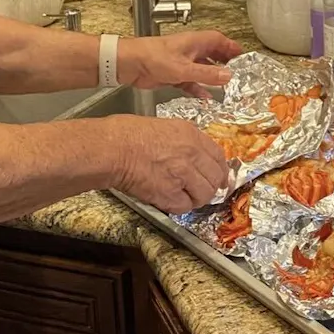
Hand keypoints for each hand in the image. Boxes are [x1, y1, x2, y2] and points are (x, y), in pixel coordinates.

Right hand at [105, 115, 228, 213]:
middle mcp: (192, 154)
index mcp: (191, 135)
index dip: (220, 170)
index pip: (219, 156)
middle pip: (216, 177)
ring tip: (183, 196)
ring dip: (196, 198)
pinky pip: (185, 207)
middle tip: (201, 191)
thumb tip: (194, 156)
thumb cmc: (127, 134)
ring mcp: (183, 174)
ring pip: (204, 194)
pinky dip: (179, 207)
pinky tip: (169, 200)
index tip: (219, 177)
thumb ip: (184, 141)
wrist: (112, 148)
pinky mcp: (169, 193)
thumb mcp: (164, 127)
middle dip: (211, 187)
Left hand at [116, 30, 242, 96]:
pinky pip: (191, 82)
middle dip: (225, 63)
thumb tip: (228, 75)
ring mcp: (182, 62)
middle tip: (238, 73)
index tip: (244, 56)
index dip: (232, 47)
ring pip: (203, 69)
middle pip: (213, 54)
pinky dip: (198, 89)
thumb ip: (207, 73)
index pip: (220, 41)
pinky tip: (205, 97)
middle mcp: (190, 50)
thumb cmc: (152, 57)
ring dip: (212, 77)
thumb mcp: (184, 68)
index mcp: (195, 42)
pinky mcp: (173, 74)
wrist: (129, 64)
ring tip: (226, 87)